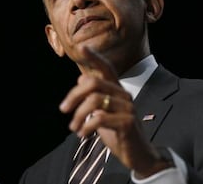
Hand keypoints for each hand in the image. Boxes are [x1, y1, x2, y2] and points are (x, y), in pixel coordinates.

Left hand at [59, 46, 172, 176]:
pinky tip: (83, 135)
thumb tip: (80, 78)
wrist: (138, 155)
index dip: (95, 58)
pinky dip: (86, 127)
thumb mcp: (103, 114)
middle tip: (63, 109)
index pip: (107, 69)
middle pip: (94, 83)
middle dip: (74, 95)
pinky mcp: (128, 122)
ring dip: (78, 115)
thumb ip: (94, 97)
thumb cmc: (118, 133)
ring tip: (74, 128)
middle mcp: (124, 95)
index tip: (82, 47)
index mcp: (117, 91)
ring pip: (94, 101)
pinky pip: (100, 118)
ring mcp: (128, 108)